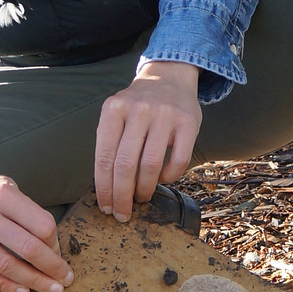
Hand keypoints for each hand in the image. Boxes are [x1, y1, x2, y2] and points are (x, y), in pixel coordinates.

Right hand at [0, 157, 72, 291]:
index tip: (59, 255)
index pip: (41, 226)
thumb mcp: (9, 189)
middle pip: (27, 248)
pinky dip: (5, 285)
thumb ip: (29, 216)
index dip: (55, 245)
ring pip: (5, 266)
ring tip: (49, 290)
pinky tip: (21, 291)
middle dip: (51, 268)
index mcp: (2, 194)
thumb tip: (52, 253)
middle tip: (64, 281)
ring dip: (31, 282)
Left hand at [94, 61, 201, 223]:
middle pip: (126, 165)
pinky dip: (169, 177)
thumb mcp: (116, 115)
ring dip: (145, 189)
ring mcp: (164, 115)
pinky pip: (178, 160)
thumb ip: (110, 144)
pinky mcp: (188, 122)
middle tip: (122, 213)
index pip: (104, 157)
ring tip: (142, 197)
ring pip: (151, 165)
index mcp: (113, 110)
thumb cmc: (137, 106)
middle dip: (122, 196)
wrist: (168, 77)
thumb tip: (108, 189)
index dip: (104, 188)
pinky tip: (162, 179)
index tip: (106, 207)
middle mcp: (138, 110)